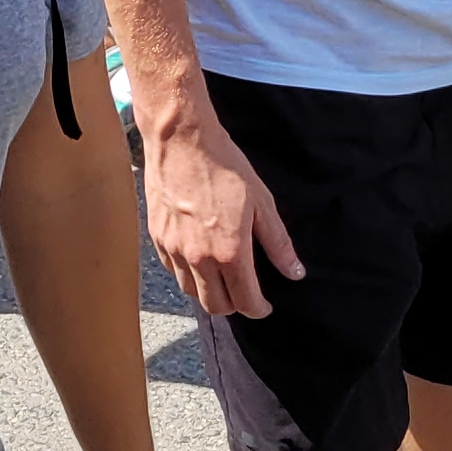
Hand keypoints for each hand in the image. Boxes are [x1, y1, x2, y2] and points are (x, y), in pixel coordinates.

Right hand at [140, 83, 299, 322]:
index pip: (245, 302)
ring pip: (190, 292)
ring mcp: (173, 250)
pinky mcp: (157, 238)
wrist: (181, 141)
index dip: (259, 309)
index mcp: (229, 252)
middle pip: (215, 306)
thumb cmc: (225, 167)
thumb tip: (294, 272)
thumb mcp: (261, 203)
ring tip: (221, 276)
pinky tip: (198, 257)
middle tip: (244, 292)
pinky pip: (172, 271)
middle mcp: (198, 258)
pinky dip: (187, 274)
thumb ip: (277, 243)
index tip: (265, 305)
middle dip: (234, 306)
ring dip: (208, 292)